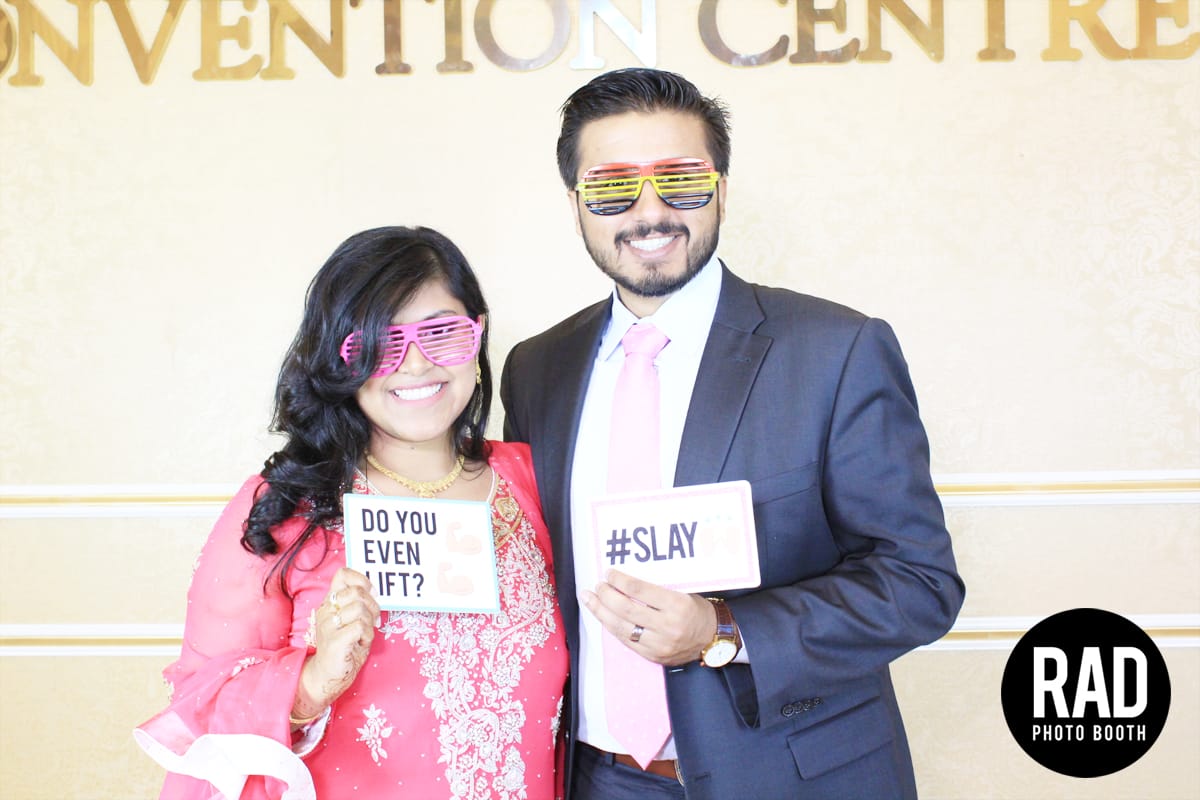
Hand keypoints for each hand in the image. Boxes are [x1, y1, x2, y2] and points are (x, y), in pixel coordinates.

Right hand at [293, 568, 380, 720]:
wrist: (327, 675)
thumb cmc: (345, 647)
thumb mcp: (353, 621)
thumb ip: (360, 604)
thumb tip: (374, 590)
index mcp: (330, 603)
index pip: (343, 575)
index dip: (361, 579)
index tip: (371, 593)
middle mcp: (326, 611)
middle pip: (356, 592)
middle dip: (373, 605)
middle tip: (373, 620)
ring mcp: (328, 625)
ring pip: (360, 609)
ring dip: (370, 623)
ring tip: (363, 635)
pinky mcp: (334, 640)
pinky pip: (360, 627)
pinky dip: (367, 635)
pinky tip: (361, 643)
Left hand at [582, 569, 715, 666]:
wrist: (712, 639)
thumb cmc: (697, 611)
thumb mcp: (683, 593)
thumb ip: (656, 589)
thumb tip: (625, 580)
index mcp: (677, 605)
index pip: (639, 589)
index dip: (620, 580)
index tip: (609, 574)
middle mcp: (667, 626)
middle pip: (626, 609)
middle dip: (606, 595)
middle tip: (597, 586)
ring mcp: (659, 644)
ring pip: (621, 627)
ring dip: (601, 612)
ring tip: (590, 600)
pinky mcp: (653, 656)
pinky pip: (626, 641)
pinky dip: (612, 627)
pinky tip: (603, 617)